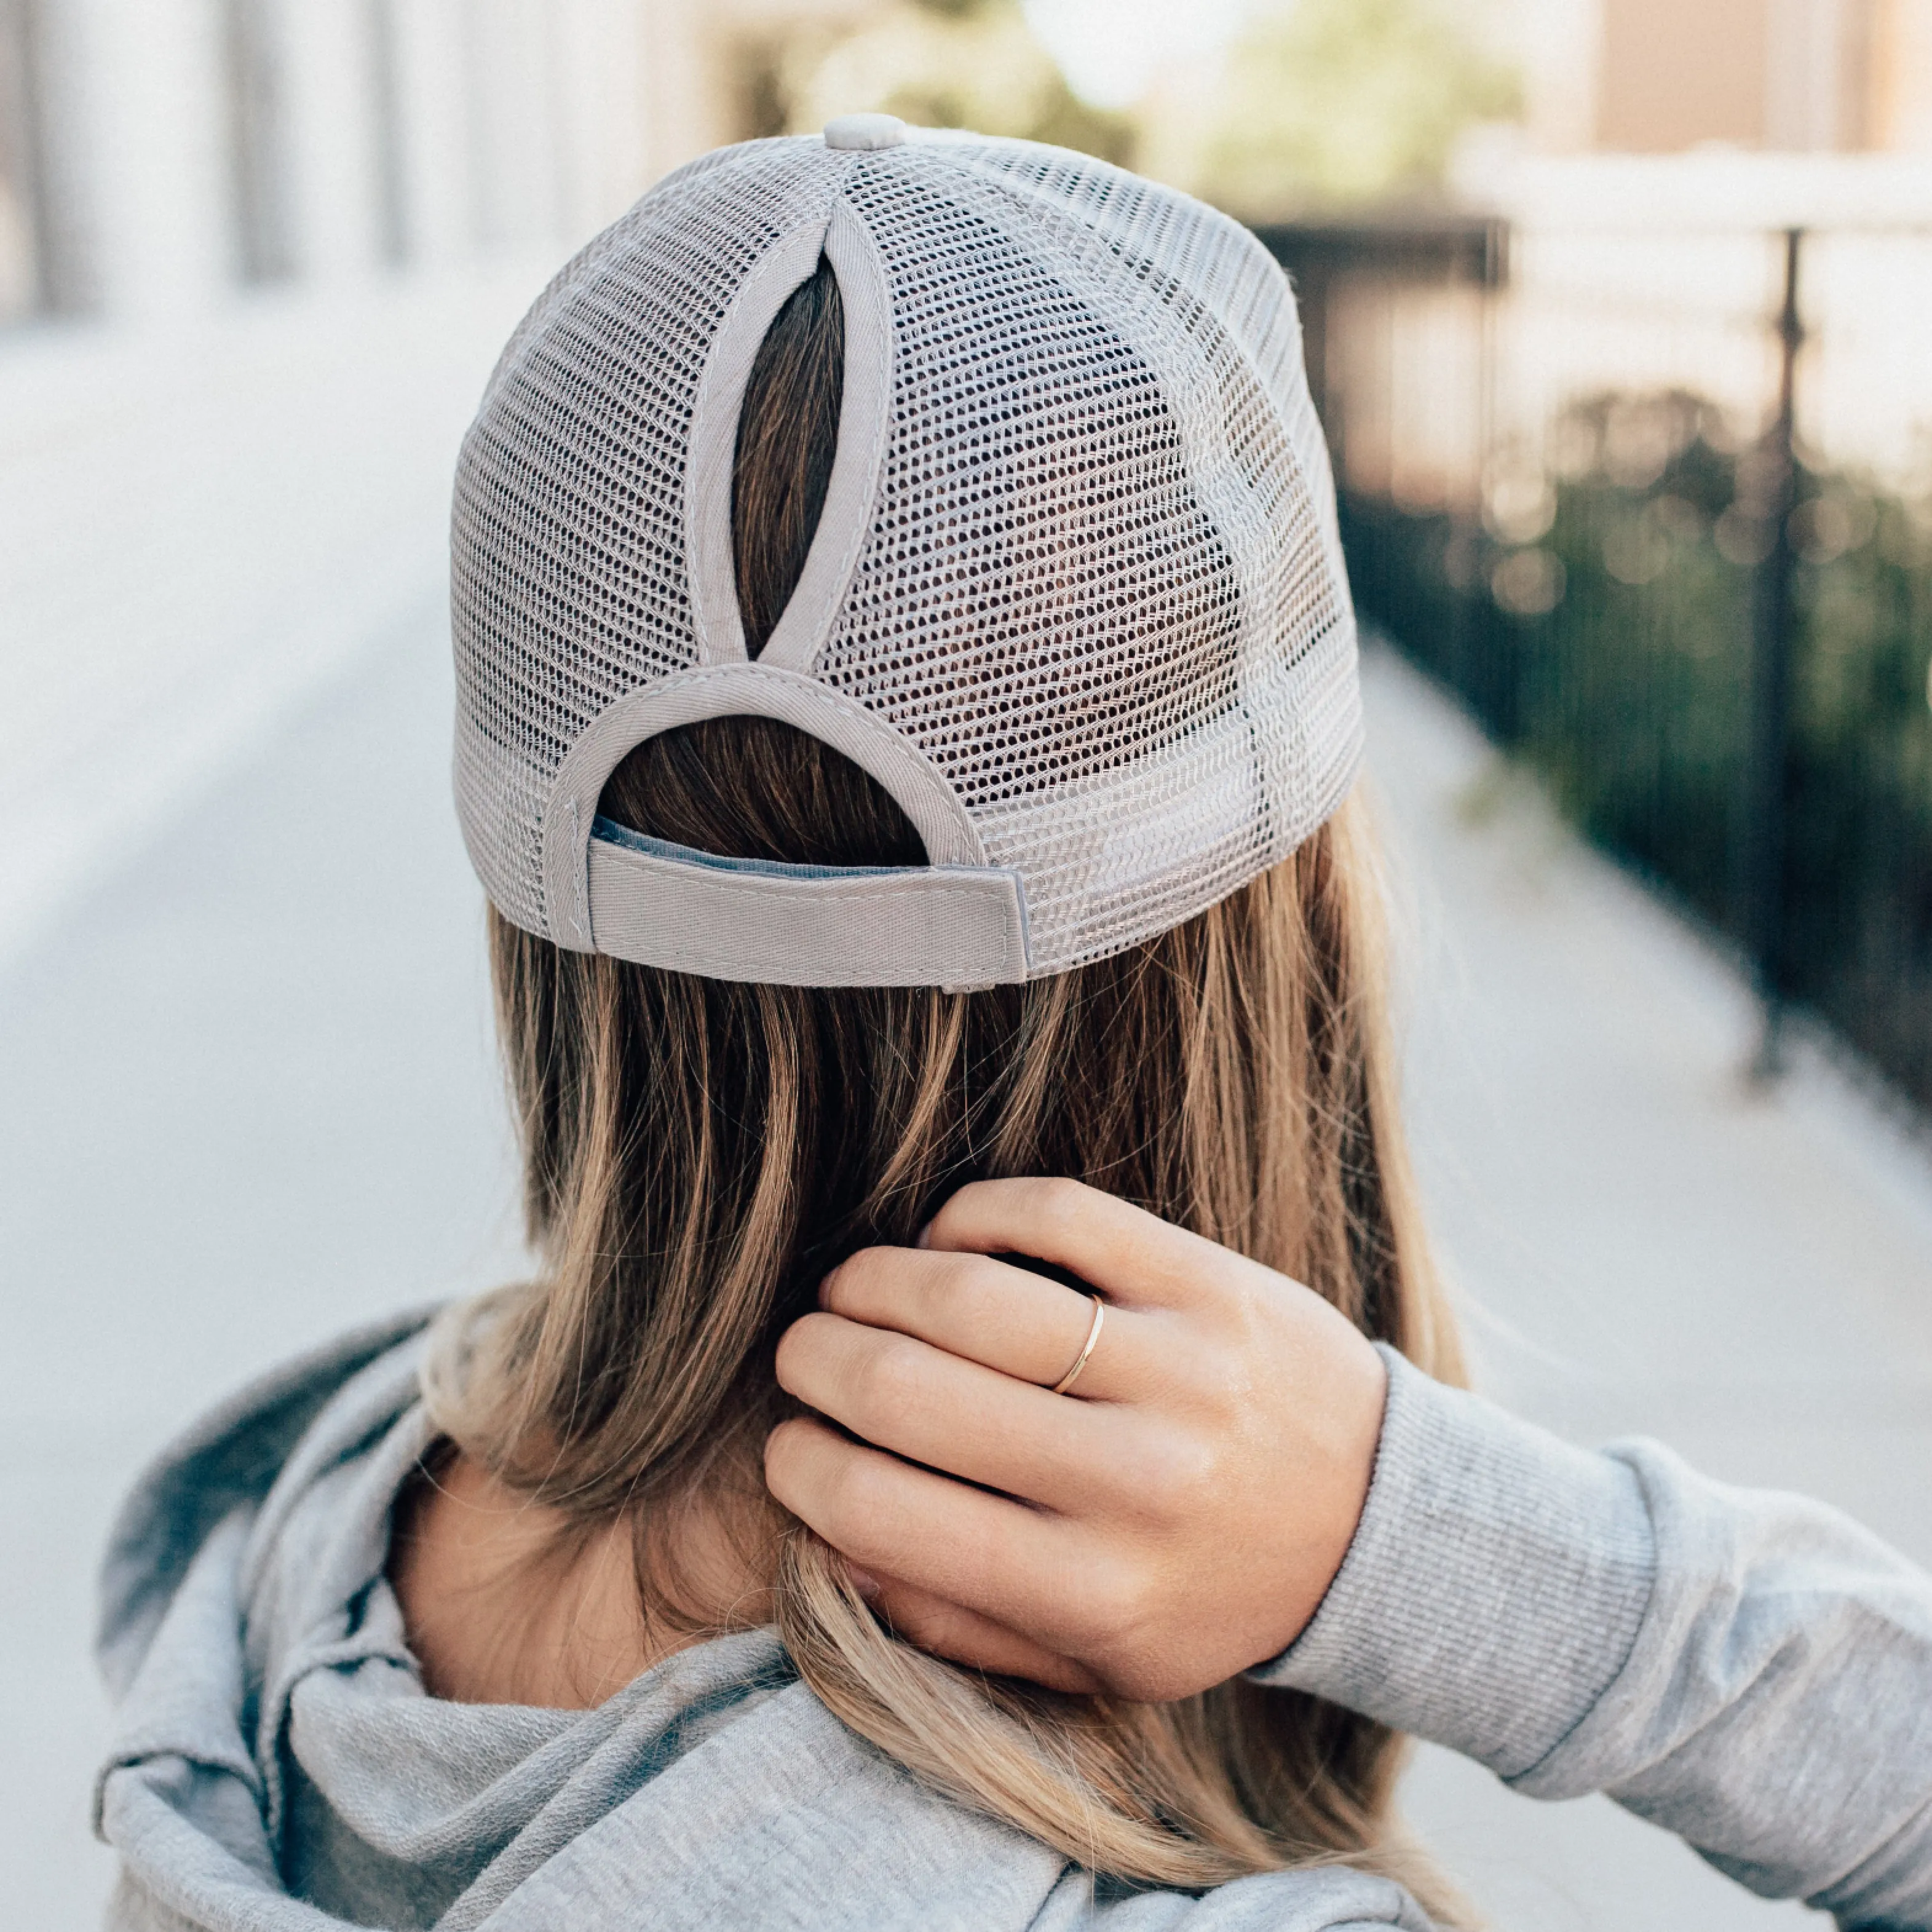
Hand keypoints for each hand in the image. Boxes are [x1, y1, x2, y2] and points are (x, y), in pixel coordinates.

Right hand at [764, 1178, 1387, 1701]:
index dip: (802, 1470)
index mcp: (1093, 1590)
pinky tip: (947, 1237)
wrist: (1376, 1522)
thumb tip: (833, 1544)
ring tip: (850, 1290)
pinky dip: (975, 1213)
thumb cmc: (1210, 1591)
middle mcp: (1133, 1481)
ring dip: (875, 1281)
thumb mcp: (1098, 1660)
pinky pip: (1057, 1215)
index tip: (789, 1447)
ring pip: (971, 1296)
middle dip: (818, 1362)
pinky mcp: (1208, 1282)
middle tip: (802, 1354)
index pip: (885, 1514)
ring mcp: (1177, 1371)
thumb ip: (962, 1622)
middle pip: (910, 1392)